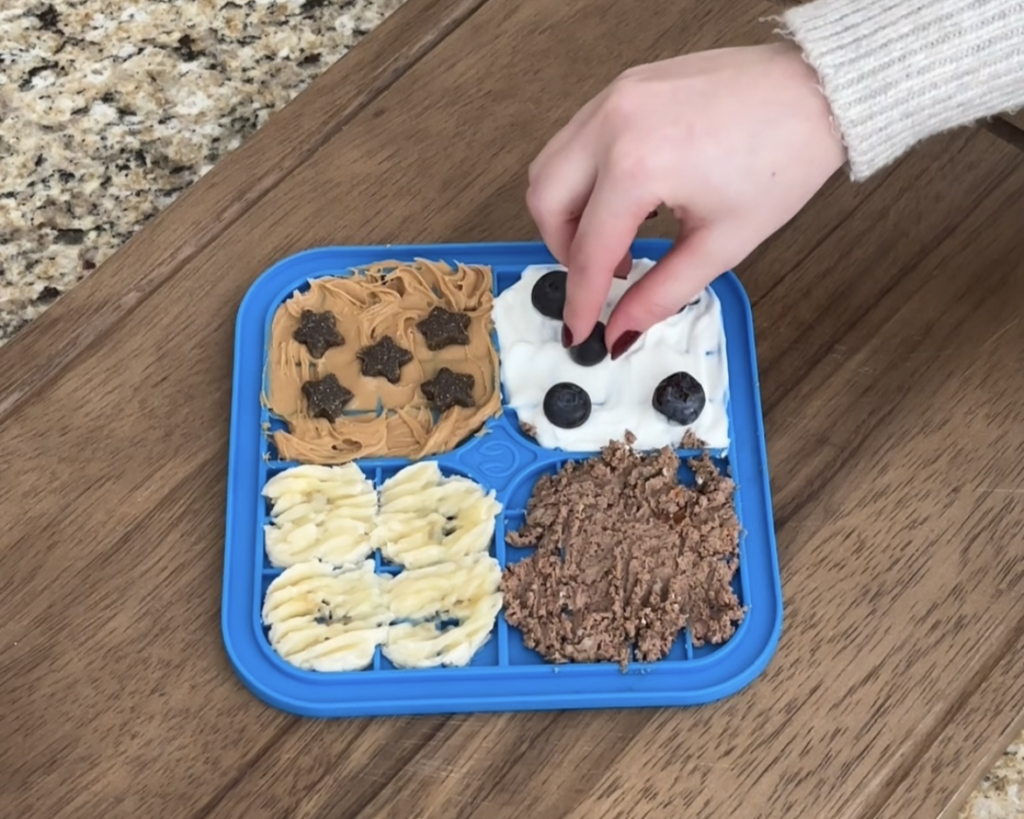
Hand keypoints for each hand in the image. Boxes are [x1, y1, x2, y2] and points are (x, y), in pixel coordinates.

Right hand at [526, 43, 845, 356]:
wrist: (817, 92)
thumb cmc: (783, 157)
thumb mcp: (721, 243)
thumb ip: (661, 293)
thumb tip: (622, 329)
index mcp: (638, 165)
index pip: (588, 250)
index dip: (582, 299)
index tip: (580, 329)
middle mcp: (613, 124)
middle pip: (545, 202)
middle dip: (563, 250)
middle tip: (600, 275)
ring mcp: (614, 98)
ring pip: (550, 166)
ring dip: (568, 212)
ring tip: (616, 236)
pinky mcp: (623, 86)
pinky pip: (575, 139)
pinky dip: (584, 177)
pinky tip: (626, 197)